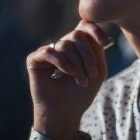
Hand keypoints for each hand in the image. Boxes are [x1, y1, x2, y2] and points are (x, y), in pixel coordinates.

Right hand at [27, 20, 112, 139]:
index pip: (84, 26)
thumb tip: (95, 33)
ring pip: (65, 44)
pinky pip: (49, 51)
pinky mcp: (34, 59)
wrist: (66, 112)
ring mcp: (48, 52)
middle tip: (91, 76)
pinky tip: (67, 74)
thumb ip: (97, 50)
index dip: (94, 30)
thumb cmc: (81, 94)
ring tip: (80, 80)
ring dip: (77, 65)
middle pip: (77, 35)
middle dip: (87, 56)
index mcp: (77, 47)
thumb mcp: (98, 71)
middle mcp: (61, 46)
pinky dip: (62, 63)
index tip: (104, 42)